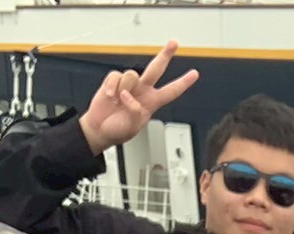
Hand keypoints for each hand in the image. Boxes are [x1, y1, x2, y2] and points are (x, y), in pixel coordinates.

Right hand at [78, 42, 199, 155]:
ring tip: (116, 102)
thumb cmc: (117, 130)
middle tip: (174, 42)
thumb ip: (135, 111)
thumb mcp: (132, 127)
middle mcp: (143, 90)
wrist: (99, 129)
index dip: (183, 83)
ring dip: (123, 89)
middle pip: (157, 68)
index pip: (171, 91)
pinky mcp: (114, 81)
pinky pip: (115, 76)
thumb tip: (128, 95)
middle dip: (165, 55)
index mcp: (152, 102)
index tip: (195, 74)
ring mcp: (129, 85)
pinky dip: (111, 87)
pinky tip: (109, 97)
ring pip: (131, 75)